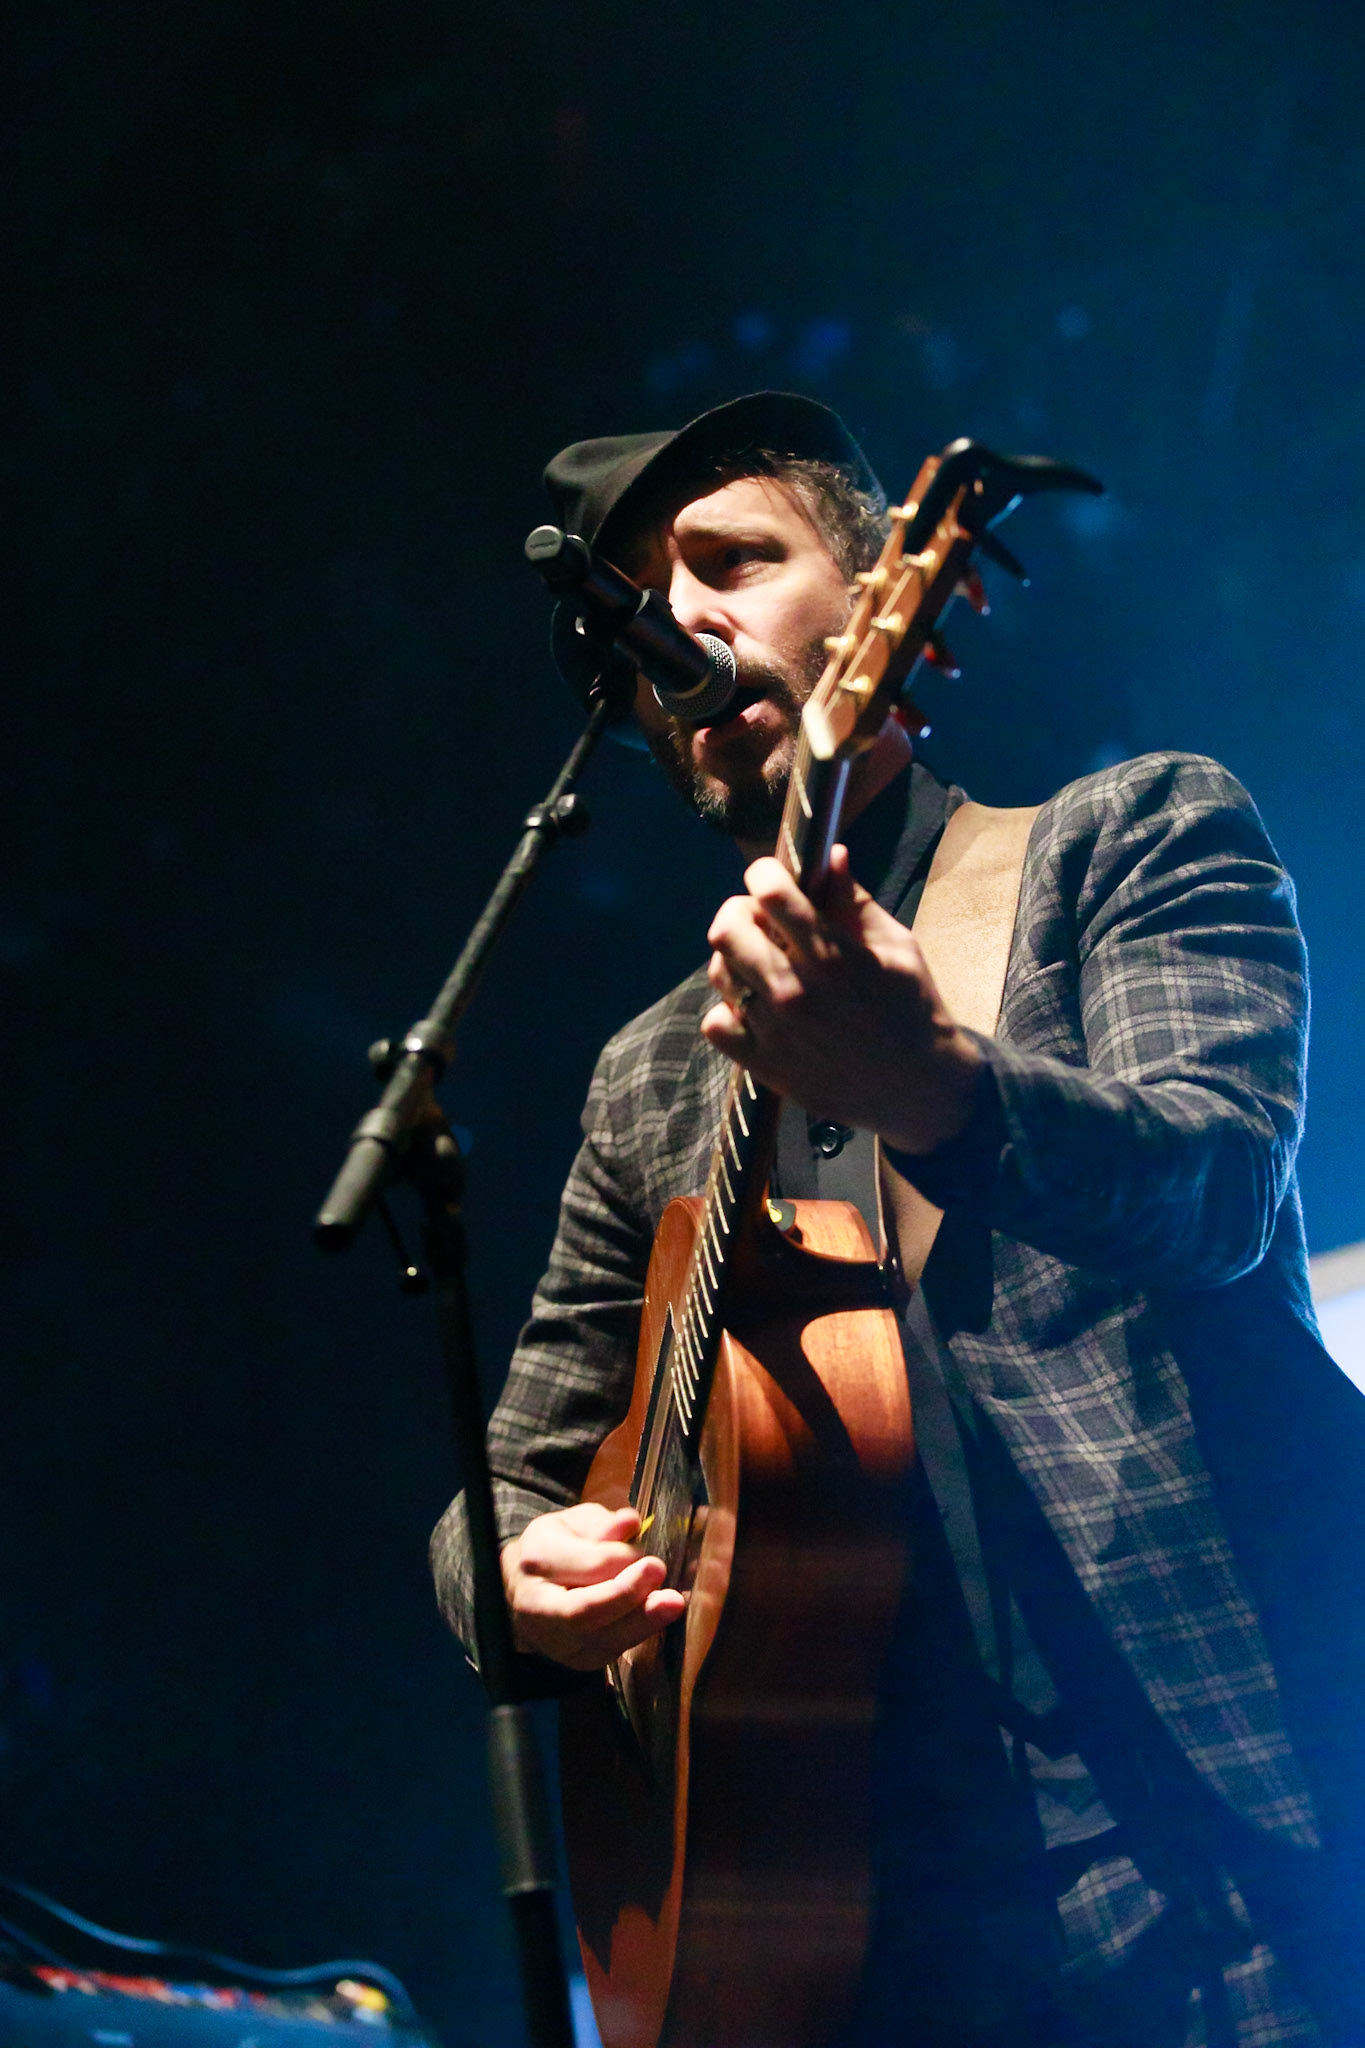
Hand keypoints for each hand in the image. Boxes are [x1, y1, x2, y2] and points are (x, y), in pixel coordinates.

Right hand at [502, 1502, 686, 1670]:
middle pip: (583, 1612)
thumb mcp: (573, 1523)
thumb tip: (631, 1522)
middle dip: (626, 1594)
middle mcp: (538, 1607)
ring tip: (672, 1602)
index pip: (583, 1565)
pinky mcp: (577, 1660)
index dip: (619, 1559)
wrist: (525, 1590)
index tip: (646, 1551)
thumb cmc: (556, 1548)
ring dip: (641, 1620)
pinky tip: (658, 1614)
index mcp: (536, 1560)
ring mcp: (555, 1641)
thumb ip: (602, 1523)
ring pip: (600, 1639)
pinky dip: (638, 1632)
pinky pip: (611, 1650)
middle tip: (659, 1572)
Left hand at [701, 844, 981, 1154]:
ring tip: (762, 963)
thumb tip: (830, 855)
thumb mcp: (897, 948)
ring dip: (736, 959)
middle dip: (741, 911)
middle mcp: (795, 990)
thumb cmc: (913, 1009)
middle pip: (727, 929)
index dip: (765, 873)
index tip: (772, 876)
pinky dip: (728, 1010)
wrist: (919, 1088)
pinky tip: (754, 1007)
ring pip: (720, 972)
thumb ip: (855, 901)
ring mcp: (775, 1030)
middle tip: (761, 919)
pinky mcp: (764, 1064)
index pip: (769, 893)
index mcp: (831, 955)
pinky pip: (716, 1023)